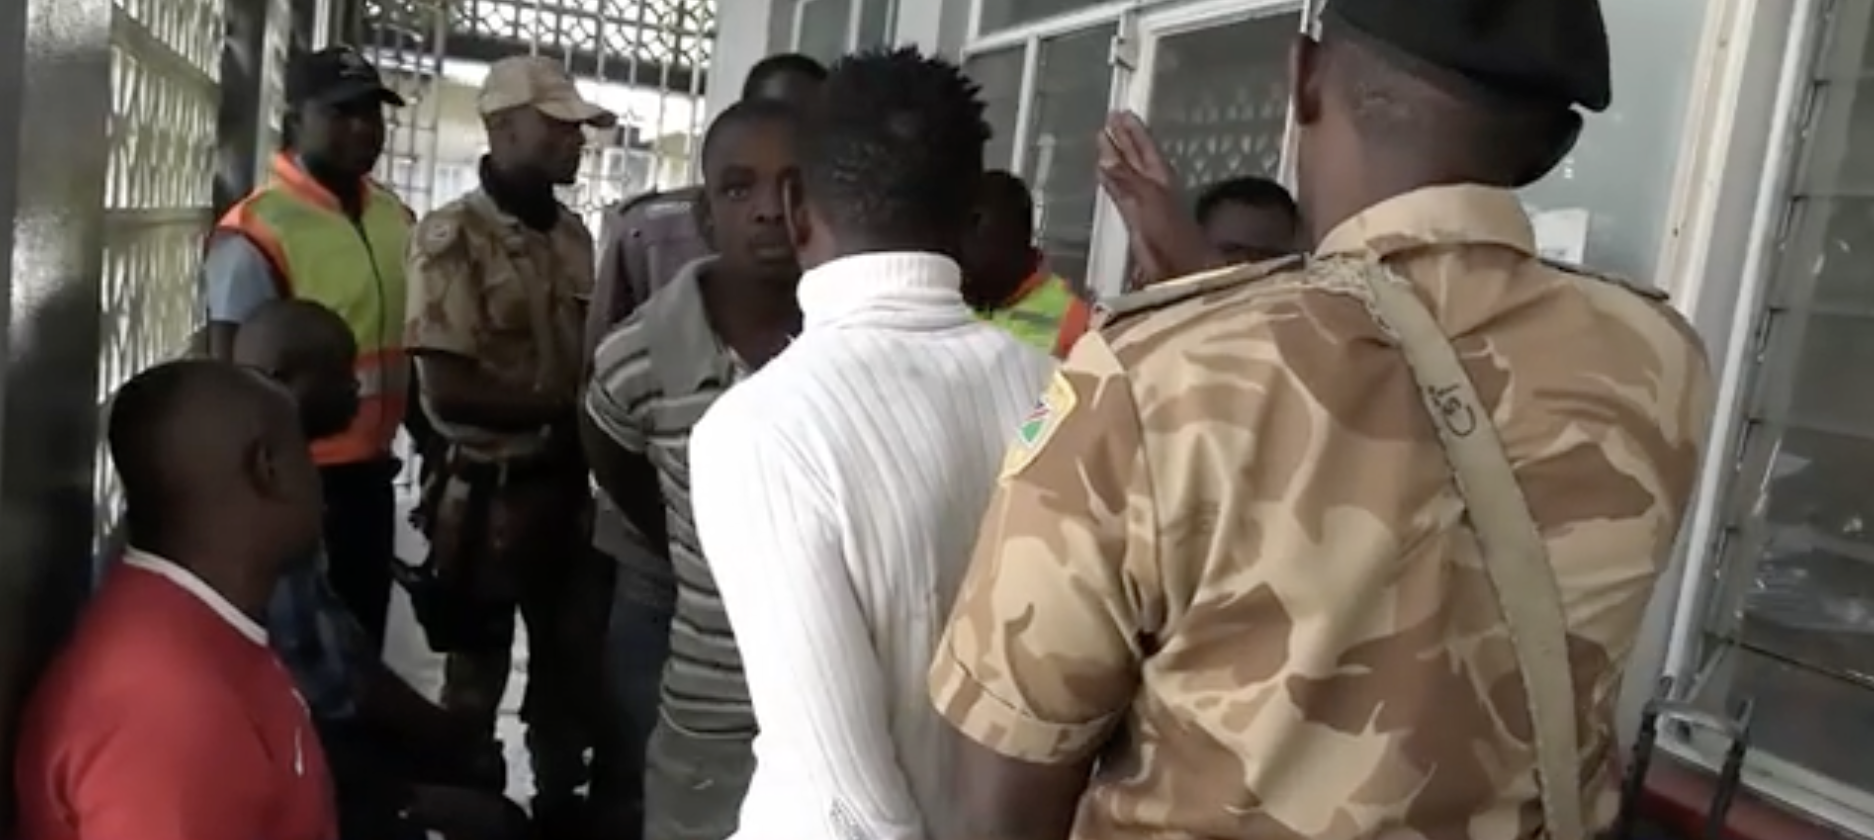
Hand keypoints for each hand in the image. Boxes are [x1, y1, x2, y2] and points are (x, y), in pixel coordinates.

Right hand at [1097, 111, 1221, 286]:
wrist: (1178, 266)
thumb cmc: (1170, 233)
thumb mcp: (1147, 199)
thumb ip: (1125, 179)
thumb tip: (1104, 156)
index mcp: (1158, 174)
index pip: (1143, 144)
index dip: (1132, 129)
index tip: (1120, 112)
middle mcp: (1151, 183)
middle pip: (1134, 155)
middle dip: (1122, 138)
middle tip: (1110, 119)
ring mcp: (1142, 200)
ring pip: (1125, 171)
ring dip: (1115, 157)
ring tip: (1103, 141)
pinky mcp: (1133, 218)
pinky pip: (1118, 191)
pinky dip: (1109, 180)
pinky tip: (1102, 174)